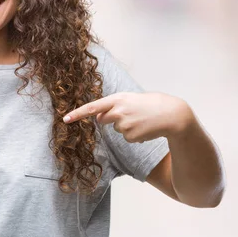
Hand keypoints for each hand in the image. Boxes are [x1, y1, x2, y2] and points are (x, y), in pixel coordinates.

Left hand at [63, 92, 192, 142]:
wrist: (172, 115)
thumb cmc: (154, 104)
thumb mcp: (133, 98)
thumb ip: (117, 105)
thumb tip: (103, 117)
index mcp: (118, 98)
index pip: (93, 107)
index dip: (78, 114)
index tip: (65, 119)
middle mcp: (118, 111)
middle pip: (103, 119)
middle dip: (110, 119)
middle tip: (130, 114)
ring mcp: (123, 125)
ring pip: (117, 129)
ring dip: (128, 126)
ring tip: (143, 120)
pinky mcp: (130, 136)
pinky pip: (127, 137)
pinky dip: (135, 134)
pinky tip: (146, 128)